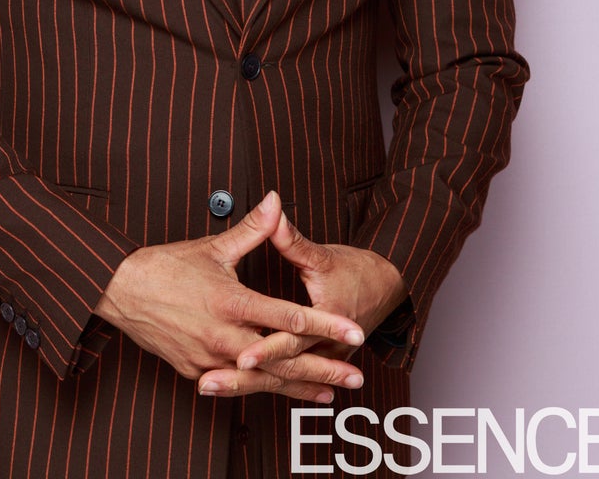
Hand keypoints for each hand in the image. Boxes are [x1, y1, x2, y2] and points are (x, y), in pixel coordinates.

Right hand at [95, 192, 365, 401]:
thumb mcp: (214, 245)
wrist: (122, 291)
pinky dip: (262, 388)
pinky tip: (284, 392)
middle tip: (356, 377)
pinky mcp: (195, 372)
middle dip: (323, 370)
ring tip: (329, 394)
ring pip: (261, 380)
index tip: (354, 331)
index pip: (288, 317)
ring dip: (298, 388)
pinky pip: (235, 383)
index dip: (325, 325)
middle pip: (282, 360)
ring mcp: (209, 359)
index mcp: (232, 302)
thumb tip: (275, 200)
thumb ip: (253, 228)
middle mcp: (223, 336)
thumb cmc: (168, 265)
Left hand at [228, 209, 408, 378]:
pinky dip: (261, 383)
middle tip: (210, 382)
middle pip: (279, 367)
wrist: (388, 287)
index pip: (291, 339)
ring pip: (279, 378)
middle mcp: (326, 347)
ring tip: (211, 387)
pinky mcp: (317, 360)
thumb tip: (271, 211)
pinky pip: (286, 377)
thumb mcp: (323, 255)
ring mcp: (323, 358)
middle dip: (244, 378)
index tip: (240, 357)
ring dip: (246, 385)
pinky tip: (232, 387)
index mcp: (328, 320)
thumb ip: (292, 239)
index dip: (265, 348)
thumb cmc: (357, 270)